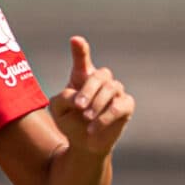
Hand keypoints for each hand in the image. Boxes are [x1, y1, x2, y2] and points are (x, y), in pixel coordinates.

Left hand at [48, 36, 131, 154]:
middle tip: (78, 106)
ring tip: (86, 119)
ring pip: (110, 89)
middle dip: (88, 90)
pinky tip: (93, 128)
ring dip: (96, 104)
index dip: (80, 49)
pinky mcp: (126, 105)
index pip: (82, 59)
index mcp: (82, 76)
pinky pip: (119, 106)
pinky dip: (105, 117)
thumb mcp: (57, 110)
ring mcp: (116, 91)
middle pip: (99, 75)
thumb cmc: (70, 122)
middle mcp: (101, 80)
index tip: (75, 40)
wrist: (83, 144)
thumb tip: (77, 95)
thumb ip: (62, 98)